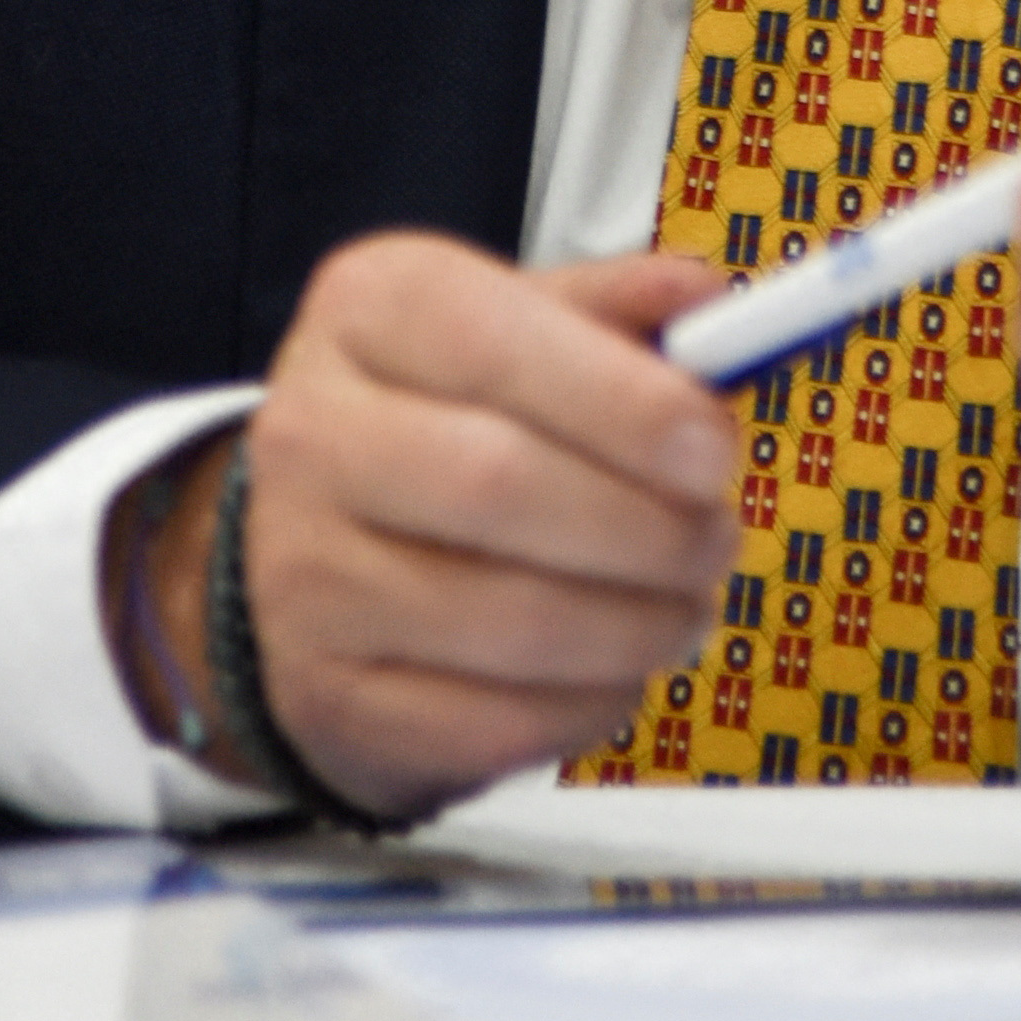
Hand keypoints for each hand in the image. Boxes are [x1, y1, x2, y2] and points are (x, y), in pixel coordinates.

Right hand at [116, 237, 737, 823]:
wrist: (310, 555)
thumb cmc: (442, 424)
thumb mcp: (515, 328)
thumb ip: (614, 311)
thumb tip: (707, 298)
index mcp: (370, 310)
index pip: (496, 344)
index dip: (625, 402)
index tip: (714, 449)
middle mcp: (314, 432)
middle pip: (500, 483)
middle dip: (645, 525)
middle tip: (715, 539)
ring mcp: (304, 574)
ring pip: (509, 618)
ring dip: (635, 624)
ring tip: (683, 606)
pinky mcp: (327, 697)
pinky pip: (491, 722)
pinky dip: (585, 704)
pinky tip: (615, 669)